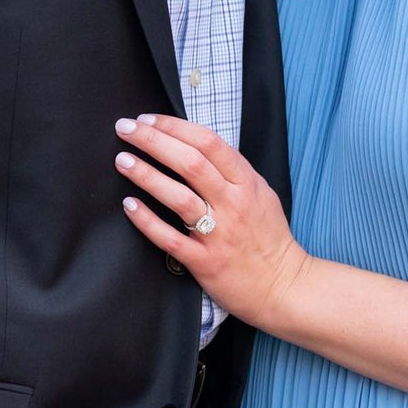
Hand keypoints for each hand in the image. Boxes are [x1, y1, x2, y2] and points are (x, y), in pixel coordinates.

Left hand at [114, 113, 310, 331]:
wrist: (284, 288)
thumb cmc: (268, 238)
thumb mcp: (260, 194)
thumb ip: (231, 170)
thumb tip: (194, 144)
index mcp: (247, 183)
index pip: (209, 143)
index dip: (174, 127)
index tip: (148, 119)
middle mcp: (233, 204)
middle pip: (190, 163)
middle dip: (153, 141)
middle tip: (125, 129)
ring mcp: (219, 234)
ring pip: (179, 198)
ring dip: (146, 175)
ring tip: (123, 161)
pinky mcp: (205, 262)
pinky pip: (170, 238)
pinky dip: (147, 220)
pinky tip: (129, 205)